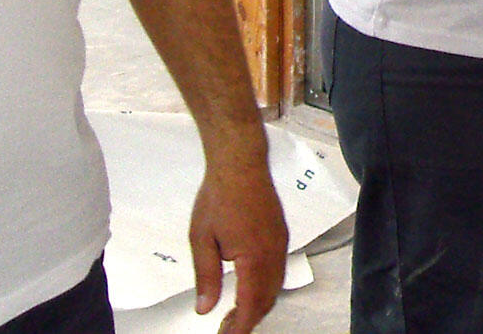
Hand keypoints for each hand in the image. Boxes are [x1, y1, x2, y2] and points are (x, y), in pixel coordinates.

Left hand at [189, 150, 288, 333]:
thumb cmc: (221, 195)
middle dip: (249, 319)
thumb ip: (206, 278)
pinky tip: (251, 287)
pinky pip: (279, 270)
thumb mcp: (201, 240)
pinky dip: (267, 287)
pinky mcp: (280, 235)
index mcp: (254, 257)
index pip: (251, 305)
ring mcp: (280, 243)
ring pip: (276, 286)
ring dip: (259, 304)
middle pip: (267, 300)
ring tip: (237, 312)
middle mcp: (273, 253)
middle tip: (228, 328)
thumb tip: (205, 306)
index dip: (241, 326)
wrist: (240, 164)